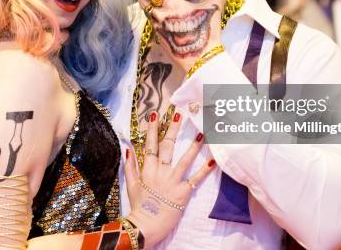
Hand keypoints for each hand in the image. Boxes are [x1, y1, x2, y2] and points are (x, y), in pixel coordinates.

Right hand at [123, 111, 214, 247]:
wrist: (146, 225)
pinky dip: (204, 171)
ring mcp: (172, 181)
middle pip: (167, 147)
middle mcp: (160, 172)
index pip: (150, 144)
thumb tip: (128, 148)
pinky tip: (213, 161)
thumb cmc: (139, 206)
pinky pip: (195, 180)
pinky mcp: (183, 193)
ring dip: (193, 146)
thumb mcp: (131, 185)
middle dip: (173, 129)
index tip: (155, 114)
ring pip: (184, 160)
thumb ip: (130, 166)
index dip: (153, 129)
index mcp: (147, 169)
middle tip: (180, 114)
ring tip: (202, 133)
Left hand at [136, 0, 229, 73]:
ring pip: (146, 13)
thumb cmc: (206, 29)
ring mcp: (158, 28)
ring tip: (145, 1)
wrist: (201, 57)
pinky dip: (150, 18)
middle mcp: (160, 15)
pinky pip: (151, 24)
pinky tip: (155, 18)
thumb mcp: (214, 6)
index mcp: (171, 4)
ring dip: (144, 6)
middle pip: (143, 1)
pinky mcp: (159, 39)